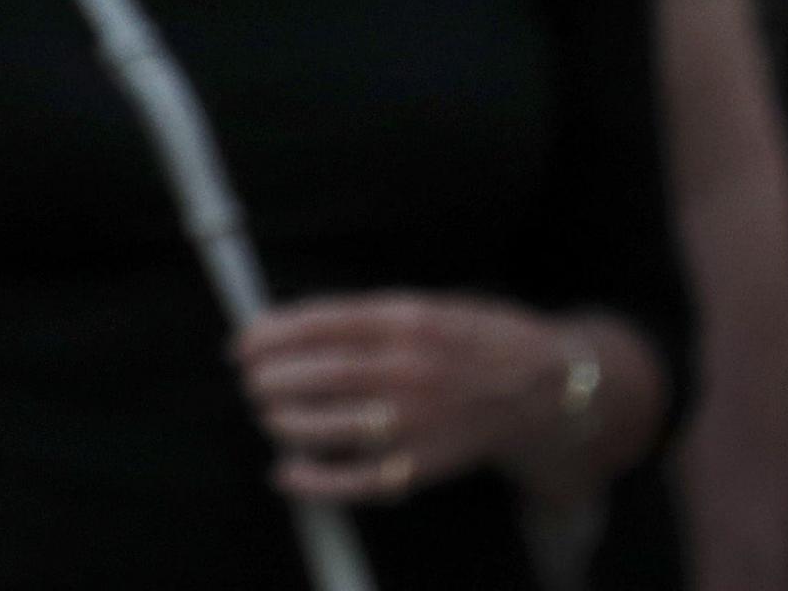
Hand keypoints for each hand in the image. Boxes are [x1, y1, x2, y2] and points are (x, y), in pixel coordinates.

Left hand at [236, 294, 577, 503]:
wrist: (547, 390)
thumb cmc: (473, 341)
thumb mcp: (423, 305)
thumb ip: (360, 318)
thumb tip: (283, 329)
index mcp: (404, 319)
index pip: (315, 325)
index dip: (267, 336)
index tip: (241, 345)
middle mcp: (408, 369)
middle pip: (312, 376)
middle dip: (268, 380)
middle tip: (253, 381)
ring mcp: (416, 421)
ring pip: (324, 426)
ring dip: (281, 421)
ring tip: (269, 413)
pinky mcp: (425, 464)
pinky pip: (358, 480)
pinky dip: (315, 482)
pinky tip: (286, 473)